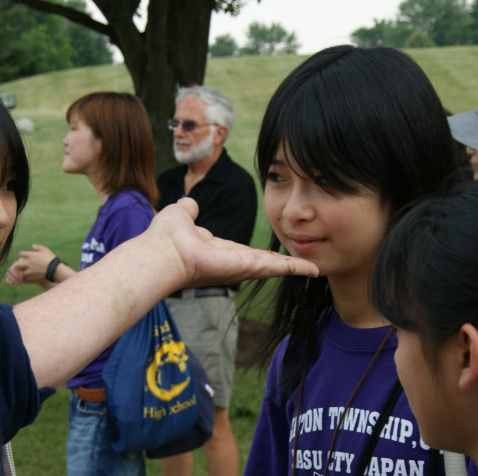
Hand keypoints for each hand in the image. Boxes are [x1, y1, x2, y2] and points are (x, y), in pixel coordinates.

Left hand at [5, 244, 71, 288]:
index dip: (22, 255)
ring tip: (26, 271)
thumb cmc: (51, 259)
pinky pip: (26, 277)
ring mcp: (29, 270)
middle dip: (19, 264)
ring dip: (22, 271)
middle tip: (22, 265)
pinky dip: (27, 276)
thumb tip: (33, 246)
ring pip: (21, 271)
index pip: (20, 254)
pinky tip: (30, 275)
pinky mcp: (32, 276)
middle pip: (17, 263)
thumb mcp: (45, 250)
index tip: (24, 256)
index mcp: (31, 255)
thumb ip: (38, 247)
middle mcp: (28, 263)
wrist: (55, 269)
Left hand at [142, 198, 317, 287]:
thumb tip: (190, 203)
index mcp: (219, 251)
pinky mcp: (246, 267)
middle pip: (264, 263)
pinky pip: (275, 267)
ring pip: (273, 266)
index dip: (259, 254)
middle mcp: (232, 263)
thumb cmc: (166, 237)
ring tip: (315, 270)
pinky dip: (294, 267)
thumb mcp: (181, 215)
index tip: (272, 257)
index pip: (244, 253)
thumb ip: (189, 210)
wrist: (162, 252)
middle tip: (304, 268)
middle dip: (284, 265)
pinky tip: (312, 270)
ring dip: (294, 267)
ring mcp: (240, 267)